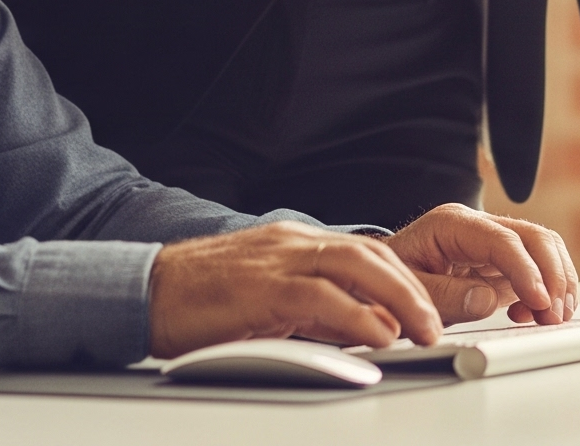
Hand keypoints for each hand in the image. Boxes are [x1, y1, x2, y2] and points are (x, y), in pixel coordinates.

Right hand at [146, 222, 443, 356]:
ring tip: (423, 331)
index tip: (425, 309)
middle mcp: (291, 243)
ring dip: (398, 298)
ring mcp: (276, 261)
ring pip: (355, 266)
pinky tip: (379, 335)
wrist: (142, 290)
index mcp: (293, 244)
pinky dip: (356, 315)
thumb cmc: (196, 300)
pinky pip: (320, 297)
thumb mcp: (264, 299)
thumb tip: (357, 330)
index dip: (401, 279)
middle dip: (412, 288)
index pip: (364, 251)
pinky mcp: (260, 288)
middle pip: (370, 254)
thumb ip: (308, 308)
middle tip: (437, 324)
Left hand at [382, 203, 578, 324]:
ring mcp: (493, 242)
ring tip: (552, 317)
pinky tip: (534, 313)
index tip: (540, 301)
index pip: (501, 240)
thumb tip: (487, 300)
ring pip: (544, 248)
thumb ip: (444, 296)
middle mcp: (478, 226)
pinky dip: (547, 290)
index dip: (526, 270)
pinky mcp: (501, 263)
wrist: (379, 279)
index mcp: (451, 224)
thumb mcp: (406, 292)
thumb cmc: (388, 282)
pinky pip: (537, 268)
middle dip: (552, 276)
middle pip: (533, 236)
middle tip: (554, 315)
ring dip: (557, 283)